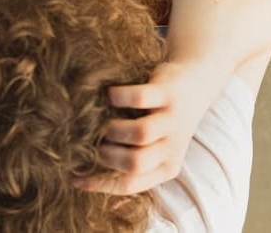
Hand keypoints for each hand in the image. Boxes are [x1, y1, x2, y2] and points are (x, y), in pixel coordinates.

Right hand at [75, 62, 206, 194]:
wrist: (194, 86)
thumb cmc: (162, 120)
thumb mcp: (154, 147)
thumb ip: (129, 159)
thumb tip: (85, 177)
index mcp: (167, 167)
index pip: (130, 184)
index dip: (99, 184)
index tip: (76, 178)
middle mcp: (172, 147)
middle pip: (136, 163)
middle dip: (108, 156)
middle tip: (95, 144)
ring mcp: (172, 120)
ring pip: (141, 133)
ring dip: (114, 129)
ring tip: (103, 123)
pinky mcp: (168, 94)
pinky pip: (141, 98)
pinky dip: (119, 97)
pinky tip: (109, 95)